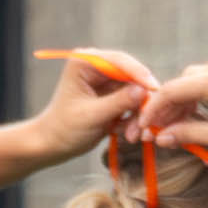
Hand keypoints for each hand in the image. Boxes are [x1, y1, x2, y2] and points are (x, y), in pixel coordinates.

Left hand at [32, 47, 152, 160]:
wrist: (54, 145)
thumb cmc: (64, 128)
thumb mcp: (91, 116)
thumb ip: (118, 102)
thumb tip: (143, 91)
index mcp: (86, 63)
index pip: (119, 61)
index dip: (139, 74)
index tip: (153, 89)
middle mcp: (98, 68)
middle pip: (132, 75)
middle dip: (140, 98)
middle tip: (148, 117)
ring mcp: (106, 82)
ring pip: (135, 92)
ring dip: (137, 113)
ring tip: (132, 134)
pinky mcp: (113, 97)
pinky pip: (133, 103)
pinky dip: (133, 118)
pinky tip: (126, 133)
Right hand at [139, 52, 207, 159]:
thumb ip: (189, 135)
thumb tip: (160, 138)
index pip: (169, 92)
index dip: (151, 111)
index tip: (142, 129)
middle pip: (179, 86)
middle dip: (165, 110)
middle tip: (154, 133)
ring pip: (191, 83)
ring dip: (181, 105)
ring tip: (173, 129)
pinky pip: (206, 80)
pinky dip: (196, 97)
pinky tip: (194, 116)